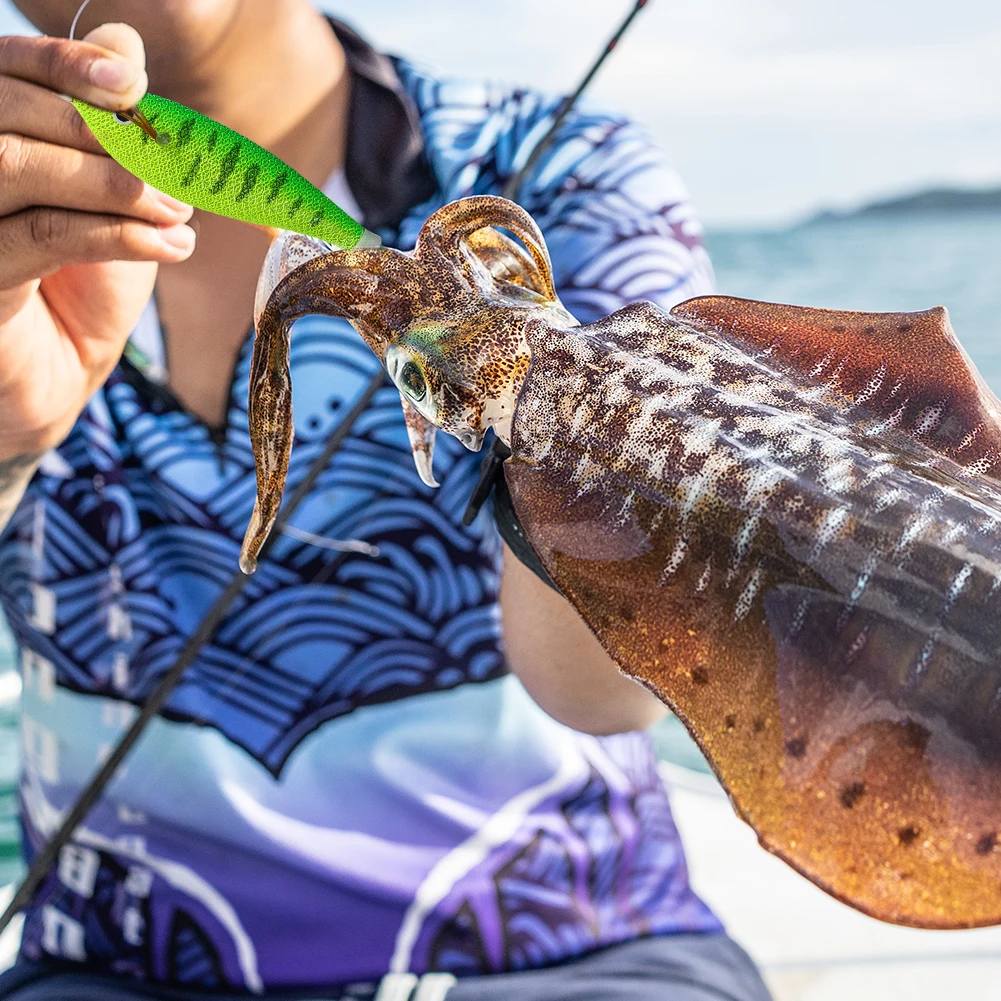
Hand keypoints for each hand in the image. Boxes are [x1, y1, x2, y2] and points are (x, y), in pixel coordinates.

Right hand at [0, 23, 195, 460]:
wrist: (59, 372)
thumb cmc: (80, 282)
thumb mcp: (105, 199)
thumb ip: (110, 130)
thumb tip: (123, 44)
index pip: (0, 72)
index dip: (62, 66)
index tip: (133, 85)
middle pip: (4, 112)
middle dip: (101, 134)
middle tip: (175, 170)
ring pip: (13, 166)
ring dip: (112, 185)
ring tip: (179, 212)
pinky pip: (40, 236)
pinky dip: (115, 234)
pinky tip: (171, 244)